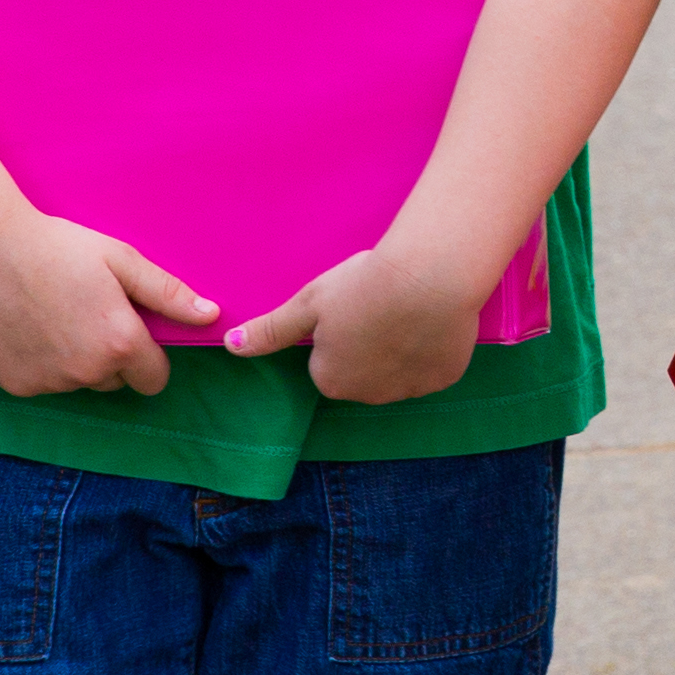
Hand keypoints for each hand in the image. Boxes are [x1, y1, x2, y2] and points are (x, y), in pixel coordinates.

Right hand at [0, 206, 214, 397]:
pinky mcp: (16, 386)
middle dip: (112, 356)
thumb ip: (167, 294)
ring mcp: (50, 383)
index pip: (155, 378)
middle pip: (117, 381)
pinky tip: (29, 327)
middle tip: (87, 312)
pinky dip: (42, 364)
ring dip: (76, 361)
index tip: (132, 330)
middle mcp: (87, 372)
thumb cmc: (58, 248)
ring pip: (79, 383)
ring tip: (55, 314)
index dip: (148, 356)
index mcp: (120, 343)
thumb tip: (211, 316)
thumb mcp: (120, 260)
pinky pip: (45, 384)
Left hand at [230, 236, 494, 404]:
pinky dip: (431, 347)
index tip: (350, 306)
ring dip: (399, 349)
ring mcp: (409, 391)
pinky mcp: (443, 379)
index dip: (336, 331)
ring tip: (407, 309)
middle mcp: (367, 396)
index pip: (325, 360)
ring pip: (397, 371)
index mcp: (330, 380)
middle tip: (378, 306)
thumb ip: (271, 330)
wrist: (430, 277)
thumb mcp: (308, 303)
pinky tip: (431, 320)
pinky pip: (431, 366)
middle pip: (361, 371)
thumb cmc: (363, 285)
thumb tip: (230, 346)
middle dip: (366, 345)